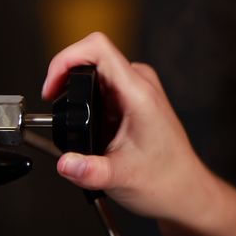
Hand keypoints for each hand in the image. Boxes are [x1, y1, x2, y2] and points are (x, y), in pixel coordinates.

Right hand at [42, 32, 217, 223]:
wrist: (182, 187)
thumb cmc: (163, 179)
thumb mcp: (121, 177)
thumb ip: (90, 170)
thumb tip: (65, 163)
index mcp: (139, 94)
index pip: (98, 48)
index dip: (67, 59)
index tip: (53, 86)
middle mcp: (140, 84)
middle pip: (92, 57)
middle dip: (65, 79)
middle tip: (55, 106)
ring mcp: (137, 89)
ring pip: (95, 72)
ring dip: (75, 91)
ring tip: (71, 120)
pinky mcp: (132, 98)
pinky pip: (101, 86)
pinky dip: (84, 100)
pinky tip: (85, 124)